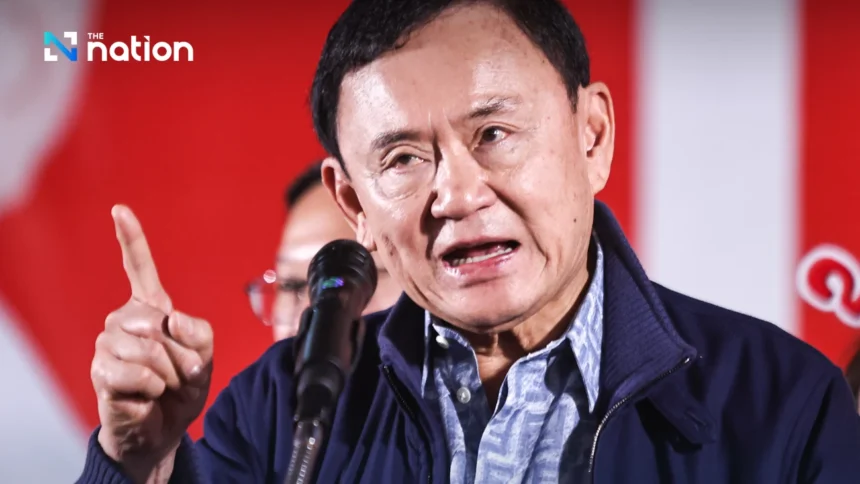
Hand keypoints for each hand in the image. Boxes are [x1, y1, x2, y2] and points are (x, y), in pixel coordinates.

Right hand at [91, 205, 213, 482]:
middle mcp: (123, 319)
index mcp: (150, 308)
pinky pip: (140, 374)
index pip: (138, 267)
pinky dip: (154, 389)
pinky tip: (147, 396)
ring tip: (163, 385)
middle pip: (161, 323)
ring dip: (169, 374)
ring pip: (151, 350)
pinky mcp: (102, 371)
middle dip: (182, 354)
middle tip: (179, 373)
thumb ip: (197, 331)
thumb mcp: (205, 356)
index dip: (130, 238)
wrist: (164, 427)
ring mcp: (108, 344)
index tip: (119, 209)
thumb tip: (167, 321)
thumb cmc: (181, 387)